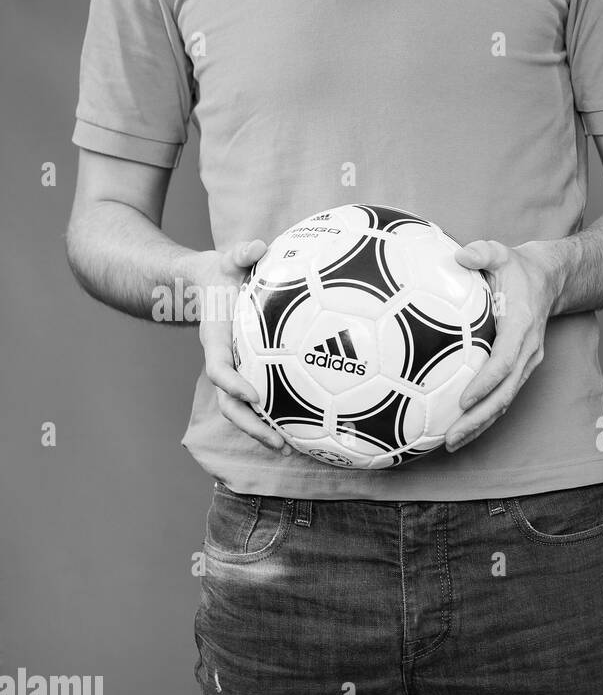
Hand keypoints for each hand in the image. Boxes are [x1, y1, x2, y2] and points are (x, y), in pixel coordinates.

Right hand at [191, 240, 288, 451]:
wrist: (207, 285)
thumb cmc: (223, 272)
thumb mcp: (228, 258)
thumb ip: (240, 252)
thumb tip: (257, 246)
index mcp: (217, 338)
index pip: (219, 368)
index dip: (233, 384)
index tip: (254, 395)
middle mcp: (224, 360)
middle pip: (230, 403)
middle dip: (250, 425)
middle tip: (278, 442)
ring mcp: (236, 370)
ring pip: (243, 409)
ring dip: (262, 430)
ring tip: (289, 448)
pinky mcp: (250, 373)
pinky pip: (260, 399)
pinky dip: (275, 415)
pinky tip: (303, 429)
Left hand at [445, 239, 569, 450]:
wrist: (550, 280)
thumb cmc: (518, 267)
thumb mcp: (502, 252)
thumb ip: (483, 252)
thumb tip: (460, 256)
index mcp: (522, 327)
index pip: (504, 362)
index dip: (485, 383)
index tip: (464, 400)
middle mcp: (528, 352)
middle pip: (504, 394)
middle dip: (479, 419)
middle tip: (451, 438)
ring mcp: (526, 363)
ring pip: (504, 402)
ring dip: (480, 425)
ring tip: (451, 444)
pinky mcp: (519, 369)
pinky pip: (501, 397)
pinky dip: (483, 416)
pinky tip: (459, 429)